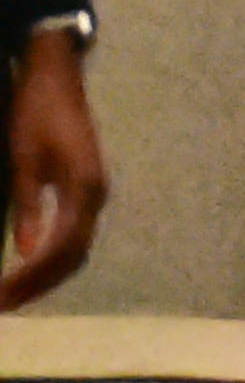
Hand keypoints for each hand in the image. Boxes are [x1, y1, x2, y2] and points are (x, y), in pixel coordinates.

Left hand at [0, 30, 100, 311]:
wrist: (57, 76)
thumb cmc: (35, 112)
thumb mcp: (23, 158)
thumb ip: (28, 205)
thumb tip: (26, 251)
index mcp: (84, 189)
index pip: (62, 248)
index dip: (32, 278)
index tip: (3, 298)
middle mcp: (97, 197)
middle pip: (74, 255)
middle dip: (39, 284)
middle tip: (5, 306)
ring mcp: (95, 193)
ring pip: (77, 248)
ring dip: (48, 275)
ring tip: (16, 294)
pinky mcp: (86, 189)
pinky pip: (75, 234)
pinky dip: (55, 256)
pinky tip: (33, 265)